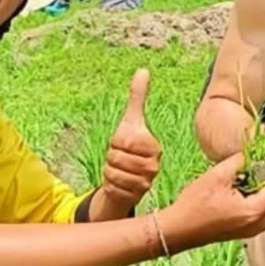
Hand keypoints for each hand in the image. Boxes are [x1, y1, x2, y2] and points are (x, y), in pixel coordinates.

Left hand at [95, 69, 162, 219]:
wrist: (127, 179)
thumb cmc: (129, 148)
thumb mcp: (131, 122)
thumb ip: (137, 97)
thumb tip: (143, 70)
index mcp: (154, 146)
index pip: (124, 141)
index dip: (116, 142)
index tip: (124, 145)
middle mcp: (154, 164)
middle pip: (116, 157)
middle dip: (111, 158)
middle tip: (120, 159)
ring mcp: (147, 181)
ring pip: (113, 172)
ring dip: (110, 171)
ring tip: (120, 170)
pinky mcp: (137, 195)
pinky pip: (113, 186)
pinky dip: (111, 184)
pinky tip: (119, 183)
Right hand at [160, 153, 264, 251]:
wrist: (179, 229)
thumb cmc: (195, 203)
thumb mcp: (217, 175)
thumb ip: (240, 161)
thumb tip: (255, 153)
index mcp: (254, 210)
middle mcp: (258, 224)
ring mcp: (253, 231)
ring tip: (261, 183)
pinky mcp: (247, 233)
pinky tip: (250, 193)